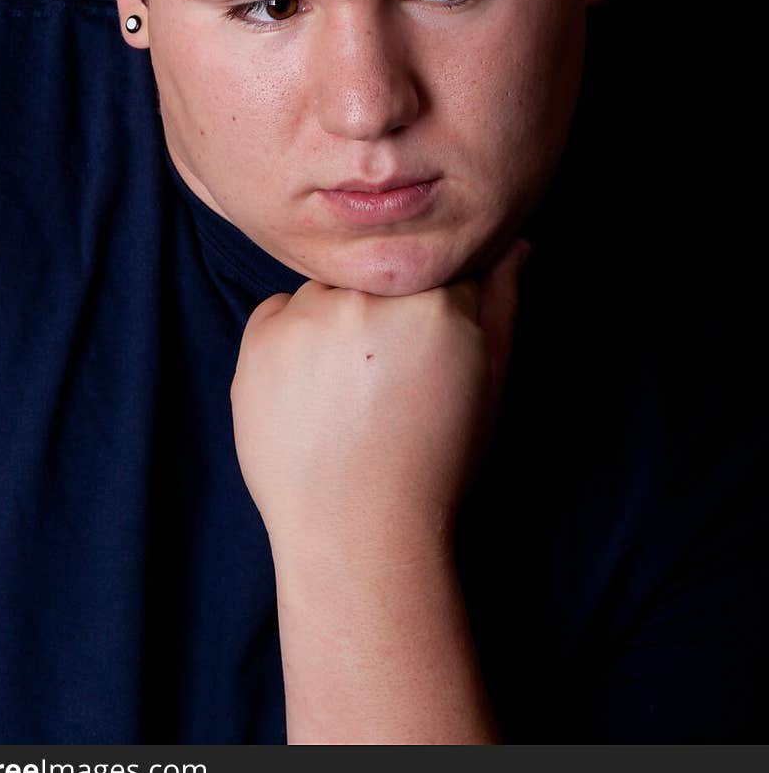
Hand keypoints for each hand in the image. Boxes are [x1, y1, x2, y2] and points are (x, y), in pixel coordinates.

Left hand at [230, 238, 530, 567]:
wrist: (356, 532)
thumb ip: (502, 302)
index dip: (435, 307)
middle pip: (378, 273)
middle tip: (386, 376)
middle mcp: (366, 297)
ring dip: (336, 319)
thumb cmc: (435, 462)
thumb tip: (512, 240)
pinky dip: (292, 340)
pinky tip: (311, 394)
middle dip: (384, 309)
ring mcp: (306, 315)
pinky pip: (280, 312)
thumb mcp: (488, 383)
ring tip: (348, 390)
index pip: (434, 265)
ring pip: (329, 289)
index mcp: (433, 303)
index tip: (428, 349)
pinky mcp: (259, 337)